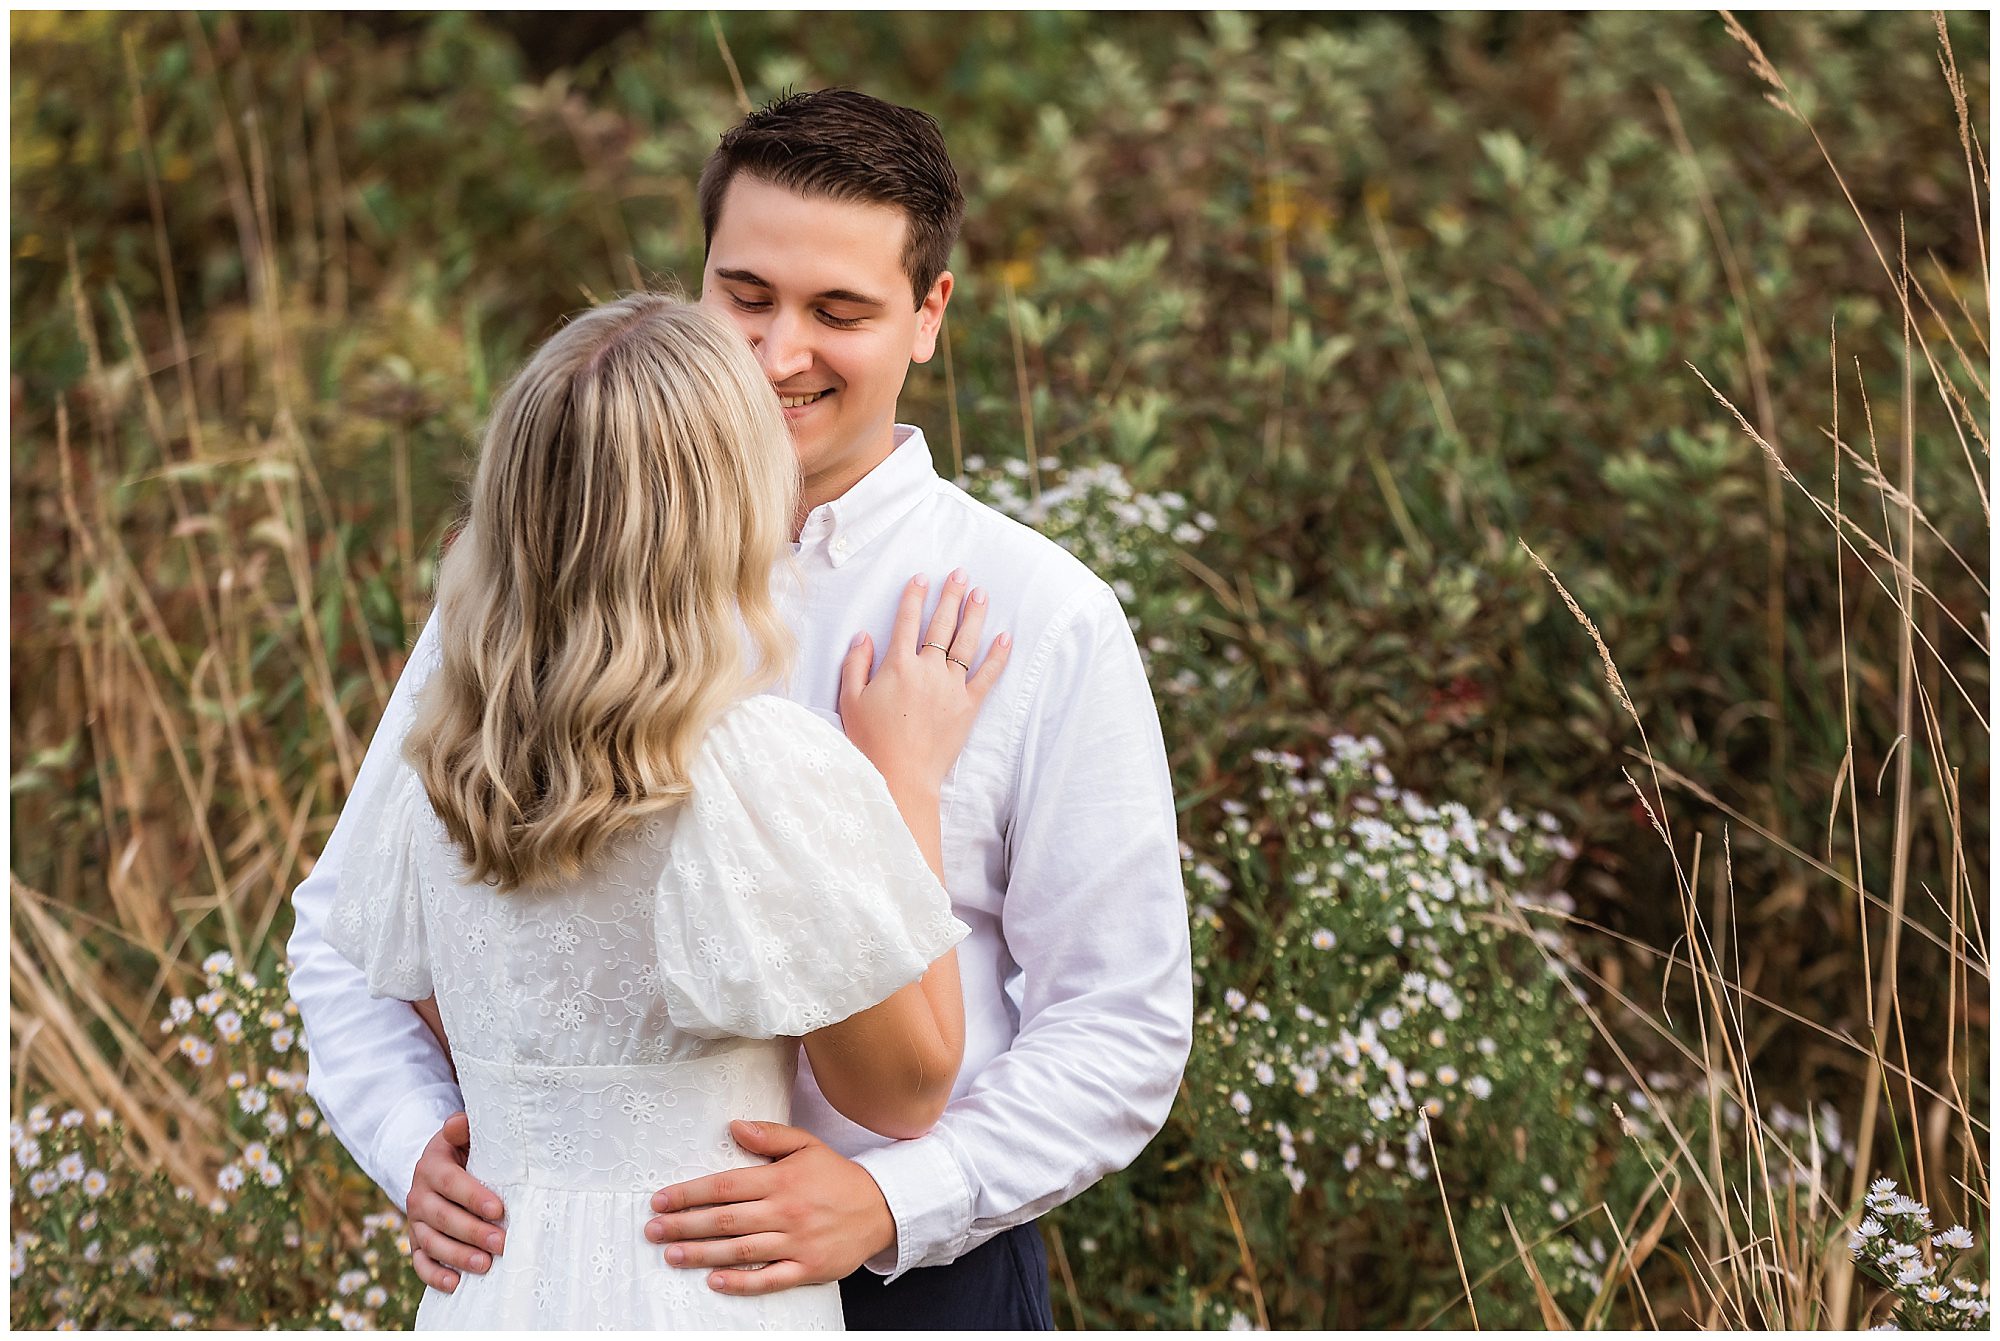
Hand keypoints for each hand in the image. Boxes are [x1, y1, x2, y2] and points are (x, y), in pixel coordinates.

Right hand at [406, 1112, 505, 1293]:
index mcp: (432, 1166)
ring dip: (457, 1256)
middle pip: (442, 1217)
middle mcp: (419, 1194)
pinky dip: (434, 1275)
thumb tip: (459, 1124)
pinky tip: (455, 1284)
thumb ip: (464, 1128)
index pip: (451, 1183)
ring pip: (431, 1242)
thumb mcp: (464, 1134)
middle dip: (472, 1231)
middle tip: (502, 1243)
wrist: (437, 1167)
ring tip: (485, 1265)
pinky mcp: (416, 1241)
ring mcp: (415, 1220)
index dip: (474, 1197)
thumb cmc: (463, 1150)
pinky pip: (420, 1261)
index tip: (499, 1210)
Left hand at [644, 1121, 896, 1294]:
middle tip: (653, 1231)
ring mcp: (796, 1242)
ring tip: (672, 1255)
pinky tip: (714, 1281)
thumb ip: (769, 1136)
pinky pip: (769, 1278)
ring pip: (740, 1250)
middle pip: (725, 1220)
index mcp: (781, 1179)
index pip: (725, 1186)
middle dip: (684, 1225)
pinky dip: (741, 1282)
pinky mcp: (807, 1268)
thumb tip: (733, 1126)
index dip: (690, 1193)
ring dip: (701, 1254)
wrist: (881, 1209)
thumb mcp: (807, 1145)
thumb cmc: (837, 1177)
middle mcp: (785, 1211)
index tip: (661, 1200)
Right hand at [839, 570, 1009, 792]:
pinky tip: (1006, 638)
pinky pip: (987, 676)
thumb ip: (855, 664)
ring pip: (966, 643)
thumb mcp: (851, 700)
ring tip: (981, 593)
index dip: (914, 597)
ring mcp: (951, 687)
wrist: (901, 776)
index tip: (921, 578)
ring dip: (974, 615)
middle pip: (941, 625)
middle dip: (950, 596)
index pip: (906, 621)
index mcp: (897, 666)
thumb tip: (864, 636)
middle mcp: (927, 670)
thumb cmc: (871, 741)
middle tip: (960, 574)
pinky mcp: (968, 706)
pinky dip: (998, 657)